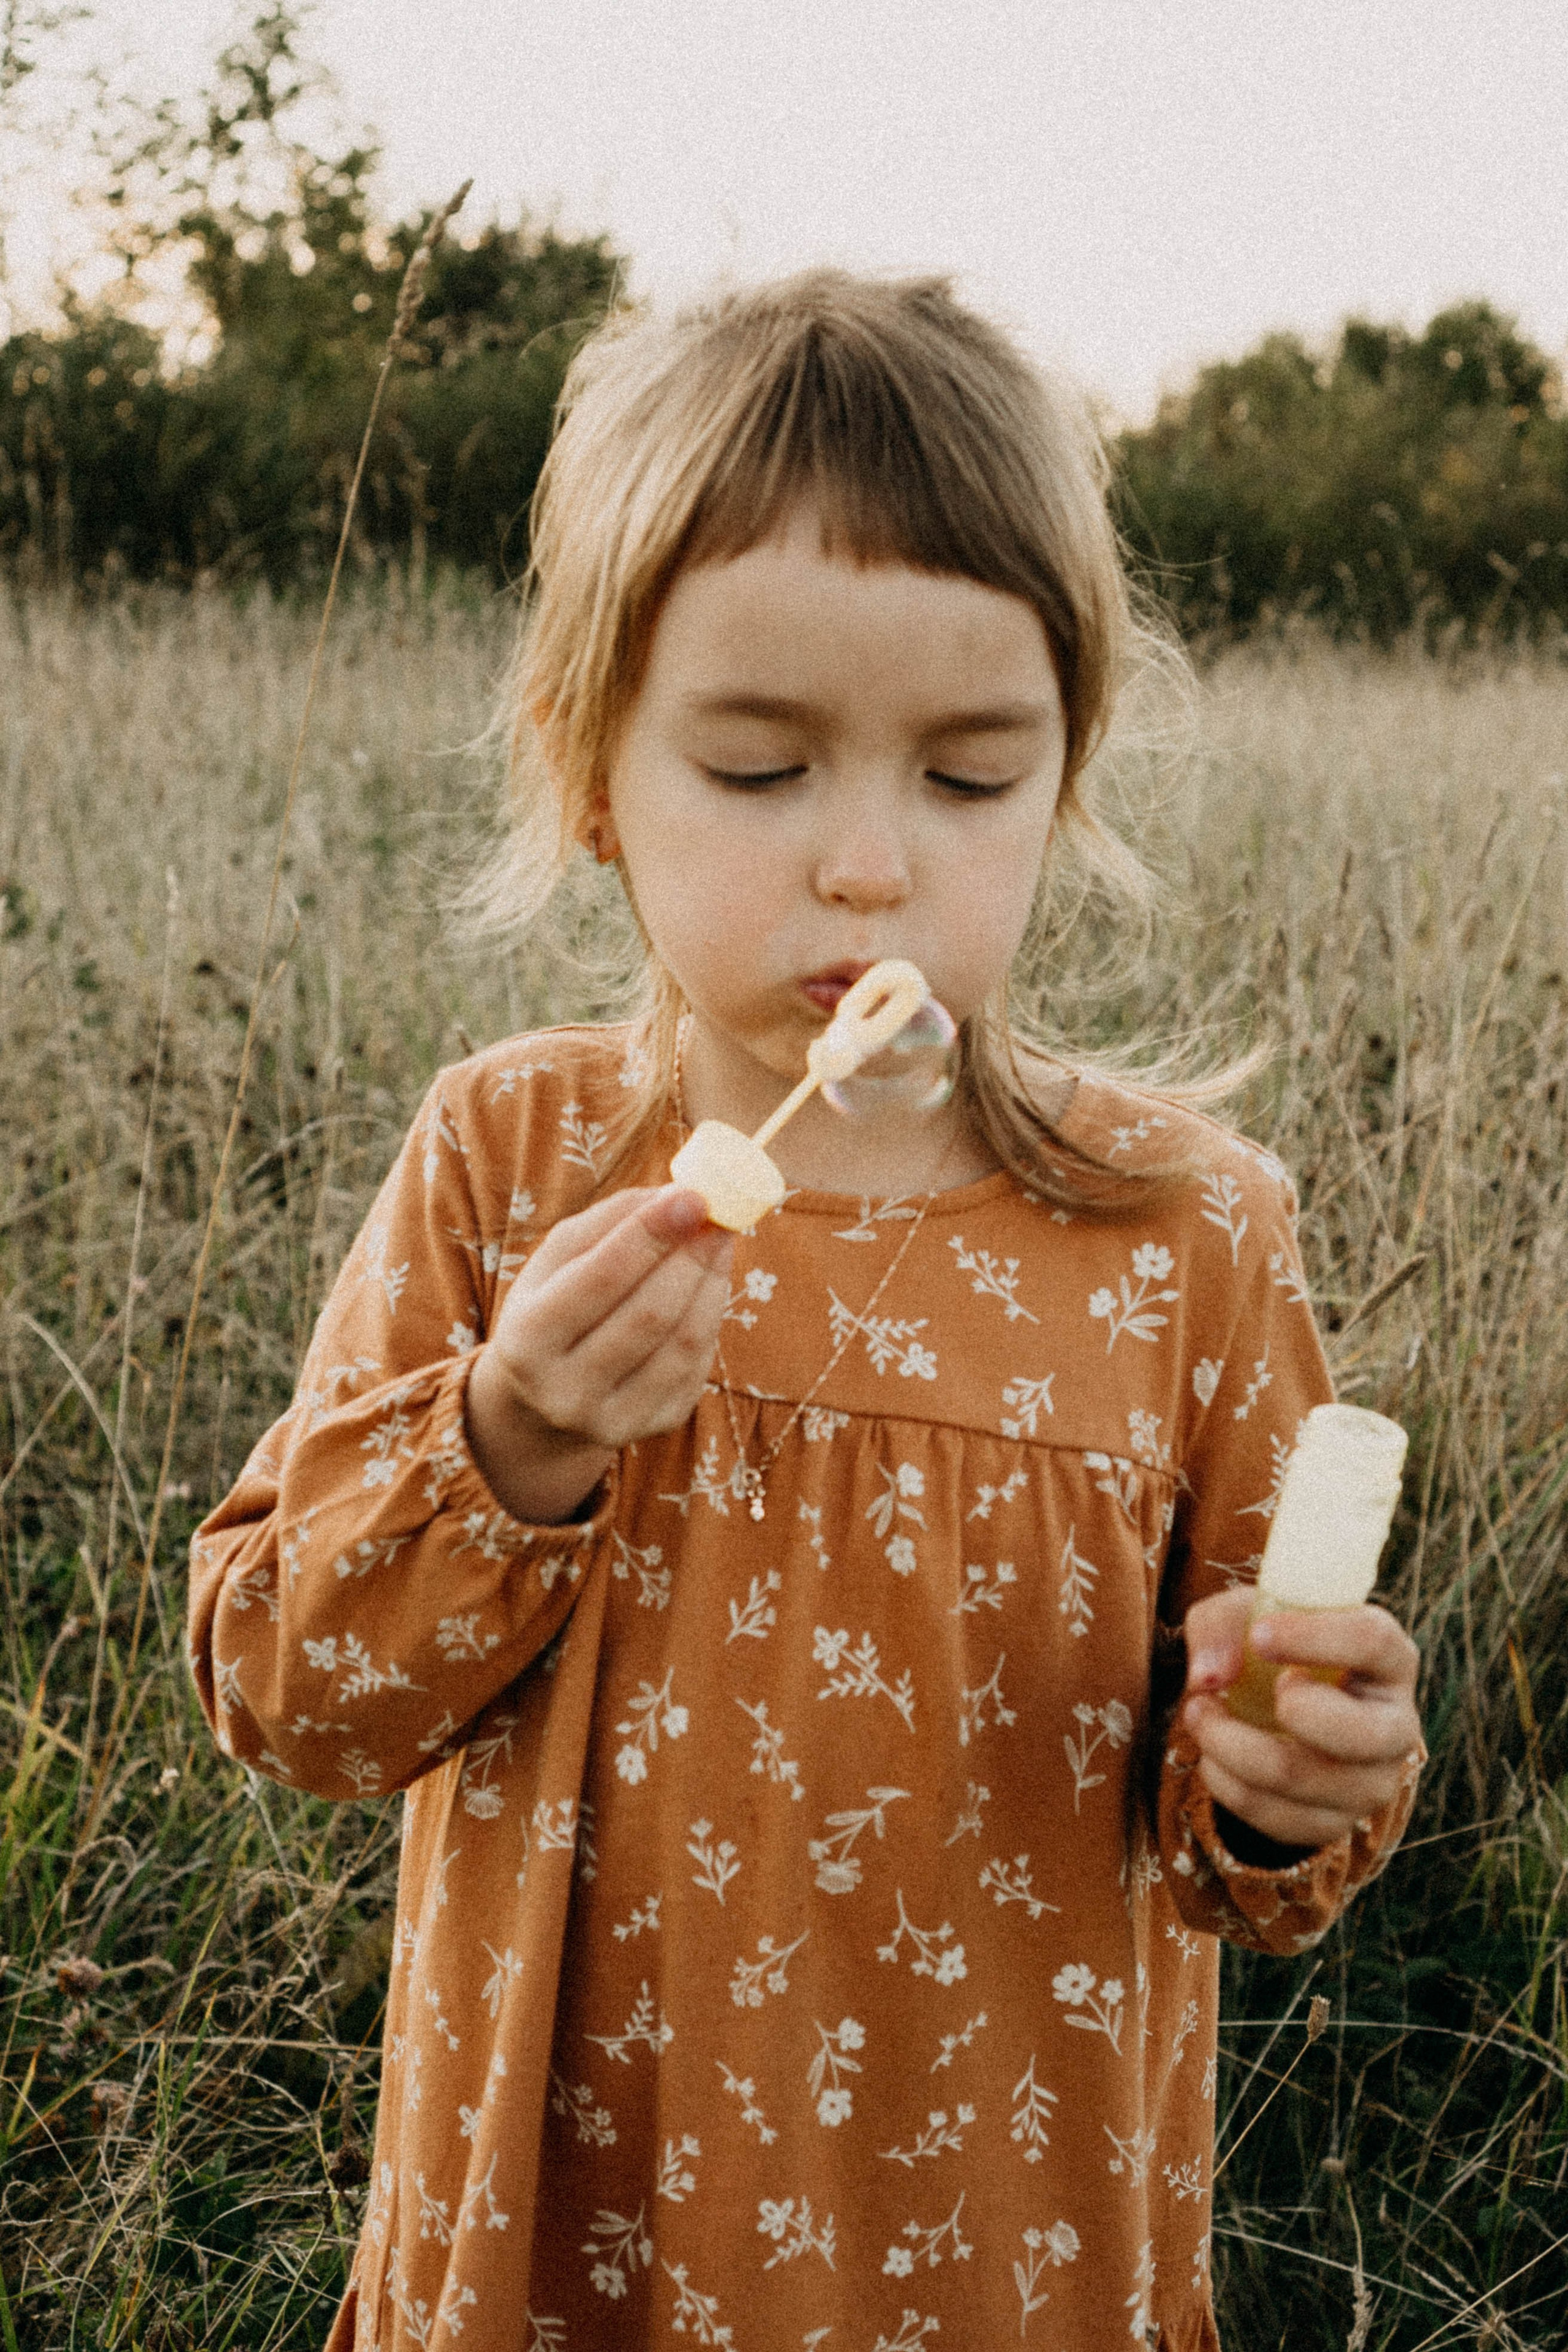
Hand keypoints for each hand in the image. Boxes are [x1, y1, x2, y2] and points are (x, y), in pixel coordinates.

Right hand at [466, 1187, 734, 1522]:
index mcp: (527, 1342)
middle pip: (649, 1312)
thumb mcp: (554, 1263)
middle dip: (690, 1254)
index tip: (693, 1195)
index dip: (652, 1233)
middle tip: (717, 1213)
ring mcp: (611, 1419)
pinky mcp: (653, 1427)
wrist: (540, 1404)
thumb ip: (609, 1222)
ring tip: (719, 1240)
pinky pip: (697, 1365)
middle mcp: (566, 1391)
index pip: (601, 1277)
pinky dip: (712, 1315)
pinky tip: (711, 1282)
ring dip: (711, 1281)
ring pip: (683, 1342)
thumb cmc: (551, 1310)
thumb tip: (677, 1194)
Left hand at [1181, 1589, 1421, 1852]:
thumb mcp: (1241, 1616)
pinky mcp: (1335, 1823)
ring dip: (1232, 1746)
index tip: (1260, 1636)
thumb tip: (1208, 1678)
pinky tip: (1211, 1755)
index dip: (1316, 1638)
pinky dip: (1228, 1784)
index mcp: (1389, 1658)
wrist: (1270, 1704)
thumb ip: (1221, 1627)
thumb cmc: (1268, 1648)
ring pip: (1303, 1779)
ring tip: (1199, 1712)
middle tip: (1236, 1688)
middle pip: (1361, 1734)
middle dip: (1293, 1712)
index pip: (1372, 1641)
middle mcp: (1395, 1726)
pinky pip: (1278, 1818)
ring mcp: (1371, 1783)